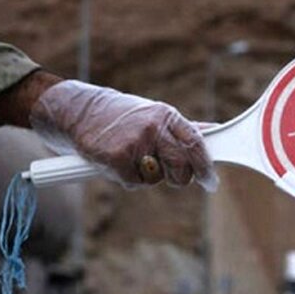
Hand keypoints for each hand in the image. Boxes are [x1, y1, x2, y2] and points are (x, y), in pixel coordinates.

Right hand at [29, 80, 216, 189]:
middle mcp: (153, 128)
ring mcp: (135, 143)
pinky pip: (134, 183)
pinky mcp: (116, 158)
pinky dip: (128, 179)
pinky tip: (119, 163)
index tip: (210, 180)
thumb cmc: (122, 116)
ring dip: (149, 176)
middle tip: (173, 176)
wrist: (79, 111)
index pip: (196, 143)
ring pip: (157, 178)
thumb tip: (214, 131)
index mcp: (166, 116)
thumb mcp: (155, 114)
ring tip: (136, 159)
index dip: (205, 165)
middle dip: (181, 178)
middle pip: (182, 166)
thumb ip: (183, 127)